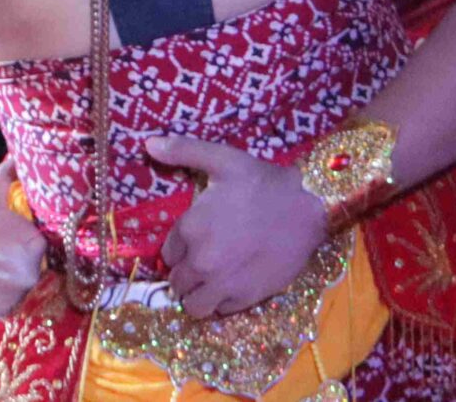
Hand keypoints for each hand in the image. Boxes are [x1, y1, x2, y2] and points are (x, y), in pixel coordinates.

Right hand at [0, 158, 45, 330]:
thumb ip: (12, 176)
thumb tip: (21, 158)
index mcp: (35, 249)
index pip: (37, 257)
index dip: (19, 252)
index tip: (1, 247)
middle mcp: (27, 279)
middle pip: (24, 281)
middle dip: (9, 272)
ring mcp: (5, 304)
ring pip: (6, 301)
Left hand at [146, 135, 331, 319]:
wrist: (307, 208)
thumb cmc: (262, 183)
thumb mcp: (223, 159)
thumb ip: (183, 151)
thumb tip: (148, 143)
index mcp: (190, 230)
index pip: (167, 255)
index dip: (180, 248)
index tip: (193, 242)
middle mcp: (201, 263)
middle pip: (177, 282)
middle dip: (186, 272)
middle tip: (203, 259)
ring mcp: (223, 285)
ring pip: (193, 305)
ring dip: (197, 294)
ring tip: (211, 280)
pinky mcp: (246, 299)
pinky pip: (219, 312)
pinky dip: (220, 303)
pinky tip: (231, 284)